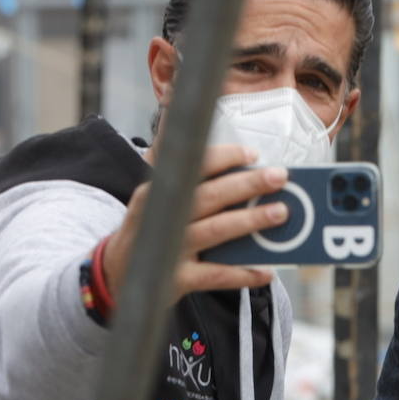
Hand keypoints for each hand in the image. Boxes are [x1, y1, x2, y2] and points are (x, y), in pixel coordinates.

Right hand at [102, 145, 290, 303]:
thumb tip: (175, 119)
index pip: (190, 166)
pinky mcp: (178, 279)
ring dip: (249, 222)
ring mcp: (170, 248)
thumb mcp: (152, 193)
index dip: (222, 157)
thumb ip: (170, 163)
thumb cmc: (149, 227)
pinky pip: (216, 276)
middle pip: (207, 197)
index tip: (252, 153)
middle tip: (279, 177)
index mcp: (157, 191)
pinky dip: (243, 274)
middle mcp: (162, 216)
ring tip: (280, 213)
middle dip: (245, 184)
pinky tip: (268, 271)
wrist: (117, 273)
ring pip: (214, 232)